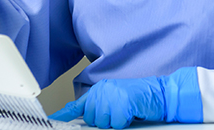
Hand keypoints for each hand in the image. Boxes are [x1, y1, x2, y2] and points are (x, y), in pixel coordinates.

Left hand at [49, 67, 201, 128]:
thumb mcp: (114, 100)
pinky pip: (116, 124)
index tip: (54, 120)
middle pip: (91, 119)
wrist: (160, 93)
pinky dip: (124, 122)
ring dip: (115, 122)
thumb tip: (80, 115)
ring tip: (126, 112)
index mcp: (99, 90)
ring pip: (102, 123)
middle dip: (104, 121)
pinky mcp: (121, 103)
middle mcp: (102, 90)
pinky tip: (131, 113)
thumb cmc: (139, 99)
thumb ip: (97, 106)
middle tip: (118, 113)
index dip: (64, 115)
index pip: (77, 106)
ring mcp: (111, 96)